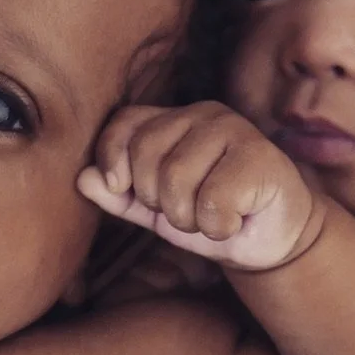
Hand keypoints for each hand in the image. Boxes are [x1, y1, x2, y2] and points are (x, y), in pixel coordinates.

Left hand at [76, 102, 322, 271]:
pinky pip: (212, 200)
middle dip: (157, 200)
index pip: (124, 122)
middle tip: (185, 212)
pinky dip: (217, 226)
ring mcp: (234, 130)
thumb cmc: (211, 216)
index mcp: (174, 119)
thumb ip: (120, 194)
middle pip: (146, 153)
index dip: (113, 158)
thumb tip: (82, 178)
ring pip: (176, 178)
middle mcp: (202, 114)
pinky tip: (235, 220)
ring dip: (188, 217)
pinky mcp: (260, 156)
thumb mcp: (156, 210)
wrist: (272, 240)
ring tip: (210, 217)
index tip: (124, 188)